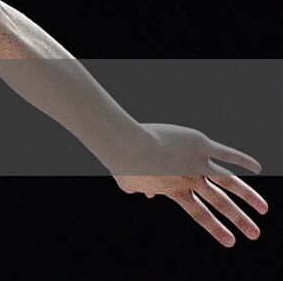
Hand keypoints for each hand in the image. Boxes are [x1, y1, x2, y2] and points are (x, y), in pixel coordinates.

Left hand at [111, 122, 266, 246]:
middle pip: (220, 204)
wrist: (126, 144)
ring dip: (249, 197)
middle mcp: (190, 180)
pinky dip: (243, 160)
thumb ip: (141, 189)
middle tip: (255, 235)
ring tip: (263, 210)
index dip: (216, 229)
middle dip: (239, 221)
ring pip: (230, 182)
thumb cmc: (122, 162)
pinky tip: (257, 167)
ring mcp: (198, 162)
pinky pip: (226, 153)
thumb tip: (145, 193)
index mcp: (175, 190)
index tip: (231, 242)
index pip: (200, 214)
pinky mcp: (200, 143)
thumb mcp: (130, 183)